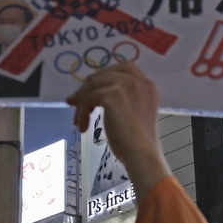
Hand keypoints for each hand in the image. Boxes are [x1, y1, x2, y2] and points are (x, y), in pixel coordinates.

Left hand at [66, 63, 169, 200]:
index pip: (126, 68)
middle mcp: (139, 82)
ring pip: (94, 86)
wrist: (142, 155)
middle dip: (87, 87)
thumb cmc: (138, 143)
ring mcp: (127, 86)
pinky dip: (82, 113)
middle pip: (105, 75)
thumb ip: (124, 100)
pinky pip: (89, 99)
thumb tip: (96, 95)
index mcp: (148, 86)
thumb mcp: (134, 114)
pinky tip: (83, 128)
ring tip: (78, 121)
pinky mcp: (113, 95)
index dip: (107, 73)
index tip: (92, 83)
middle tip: (74, 101)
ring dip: (82, 103)